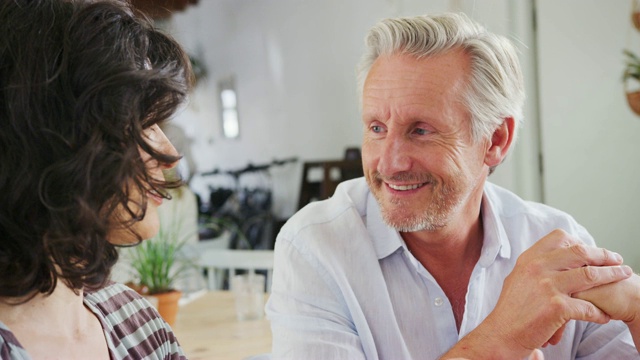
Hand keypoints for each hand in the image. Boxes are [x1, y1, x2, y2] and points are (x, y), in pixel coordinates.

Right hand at [447, 229, 631, 358]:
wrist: (501, 334)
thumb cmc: (510, 311)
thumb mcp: (518, 279)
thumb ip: (536, 267)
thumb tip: (556, 259)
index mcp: (529, 259)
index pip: (559, 237)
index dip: (580, 242)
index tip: (592, 250)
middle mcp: (537, 268)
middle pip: (580, 252)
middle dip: (603, 255)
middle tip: (617, 260)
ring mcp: (547, 286)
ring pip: (590, 275)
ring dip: (612, 276)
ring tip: (623, 277)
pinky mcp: (556, 307)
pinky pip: (588, 307)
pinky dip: (599, 313)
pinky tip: (604, 316)